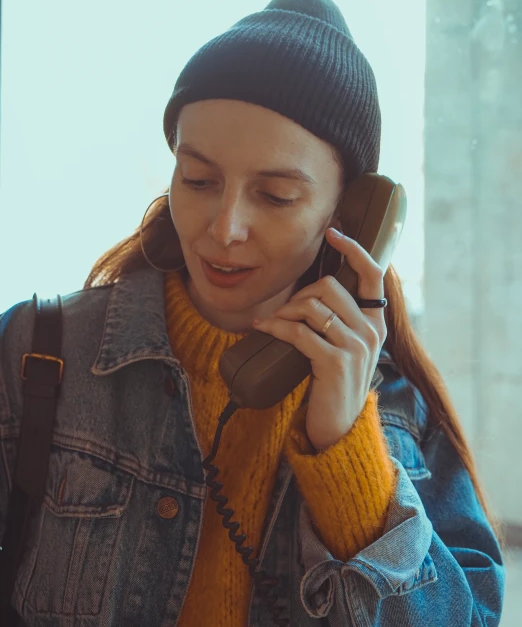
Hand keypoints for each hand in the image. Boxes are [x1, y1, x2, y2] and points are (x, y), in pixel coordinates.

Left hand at [252, 228, 386, 450]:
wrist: (338, 426)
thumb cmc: (335, 381)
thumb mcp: (346, 345)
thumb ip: (341, 318)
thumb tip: (316, 289)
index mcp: (376, 321)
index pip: (373, 274)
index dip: (354, 250)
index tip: (334, 233)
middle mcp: (371, 330)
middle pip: (329, 286)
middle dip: (300, 294)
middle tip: (285, 312)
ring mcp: (356, 347)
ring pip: (312, 306)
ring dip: (285, 311)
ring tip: (272, 323)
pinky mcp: (335, 362)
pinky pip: (299, 332)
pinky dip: (276, 327)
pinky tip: (264, 328)